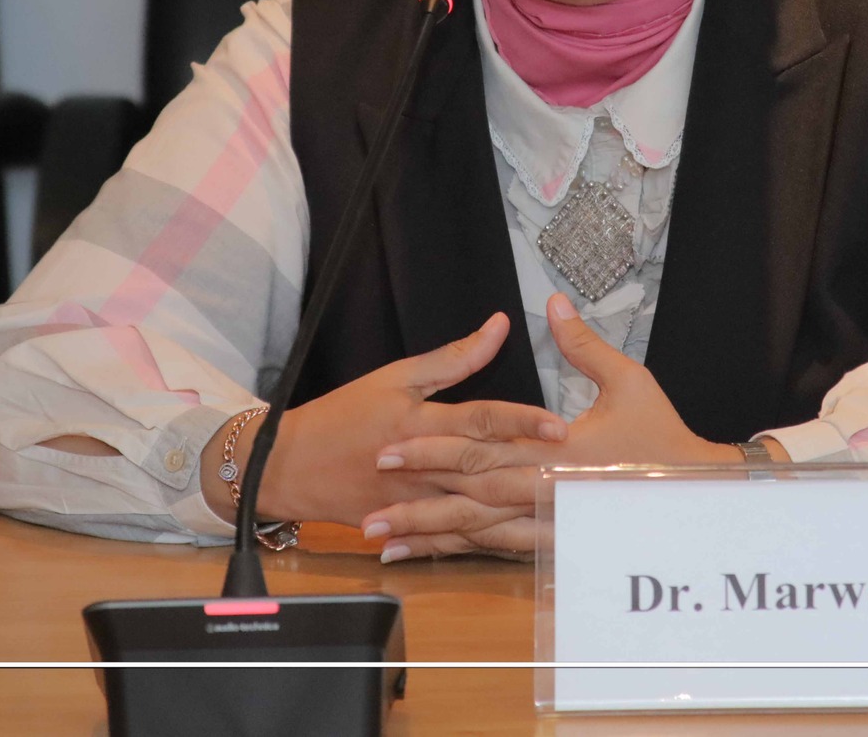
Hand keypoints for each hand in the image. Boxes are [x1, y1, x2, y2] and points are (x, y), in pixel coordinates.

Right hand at [201, 312, 565, 528]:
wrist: (289, 467)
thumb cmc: (345, 414)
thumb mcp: (396, 378)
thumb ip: (453, 357)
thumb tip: (499, 325)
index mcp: (420, 424)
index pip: (480, 420)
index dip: (521, 422)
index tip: (561, 425)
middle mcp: (422, 467)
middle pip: (486, 469)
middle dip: (533, 471)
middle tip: (578, 470)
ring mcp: (416, 503)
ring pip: (475, 509)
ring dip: (518, 511)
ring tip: (560, 509)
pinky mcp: (410, 528)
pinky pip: (455, 537)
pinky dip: (487, 539)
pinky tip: (522, 542)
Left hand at [360, 292, 761, 559]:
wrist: (700, 496)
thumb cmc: (663, 438)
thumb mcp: (629, 382)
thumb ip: (584, 345)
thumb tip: (556, 304)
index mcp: (556, 453)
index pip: (481, 449)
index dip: (432, 448)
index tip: (389, 446)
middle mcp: (546, 493)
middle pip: (467, 498)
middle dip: (415, 500)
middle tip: (367, 505)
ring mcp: (550, 525)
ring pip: (478, 534)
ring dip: (429, 536)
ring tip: (382, 539)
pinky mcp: (556, 544)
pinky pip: (498, 552)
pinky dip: (459, 553)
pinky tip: (426, 555)